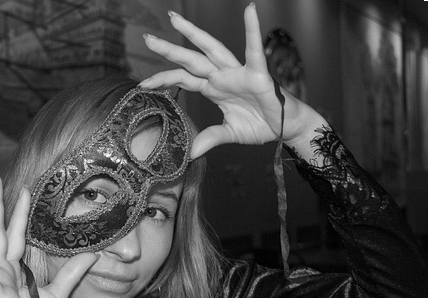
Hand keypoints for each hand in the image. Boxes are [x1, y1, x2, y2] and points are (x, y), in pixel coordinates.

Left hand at [140, 4, 318, 158]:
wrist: (285, 128)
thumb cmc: (260, 125)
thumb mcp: (229, 134)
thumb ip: (211, 138)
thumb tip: (191, 154)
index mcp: (214, 89)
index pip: (183, 80)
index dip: (163, 79)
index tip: (142, 84)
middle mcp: (222, 76)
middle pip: (190, 60)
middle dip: (168, 50)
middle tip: (146, 39)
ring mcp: (237, 72)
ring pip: (211, 49)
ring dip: (192, 34)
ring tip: (174, 19)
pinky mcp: (257, 73)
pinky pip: (254, 49)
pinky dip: (253, 29)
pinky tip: (250, 10)